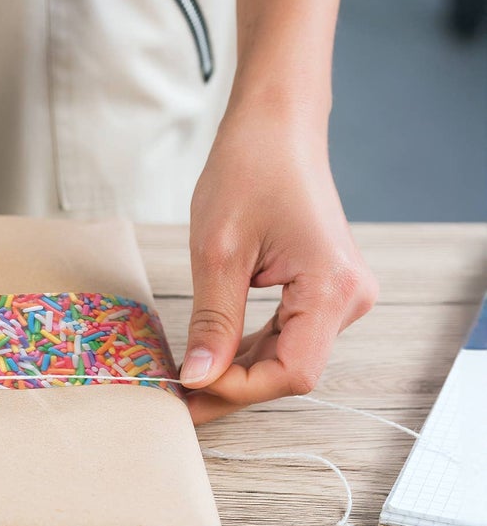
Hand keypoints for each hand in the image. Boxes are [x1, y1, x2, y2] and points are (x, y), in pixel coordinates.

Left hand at [181, 103, 376, 425]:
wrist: (276, 126)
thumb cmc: (249, 171)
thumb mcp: (217, 252)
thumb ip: (212, 322)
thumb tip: (197, 379)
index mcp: (333, 289)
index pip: (291, 373)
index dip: (237, 389)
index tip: (186, 388)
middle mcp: (349, 298)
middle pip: (289, 370)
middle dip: (231, 387)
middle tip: (175, 399)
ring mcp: (340, 295)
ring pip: (287, 356)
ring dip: (237, 371)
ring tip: (184, 381)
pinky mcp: (323, 289)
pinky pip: (287, 334)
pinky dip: (248, 348)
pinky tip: (211, 355)